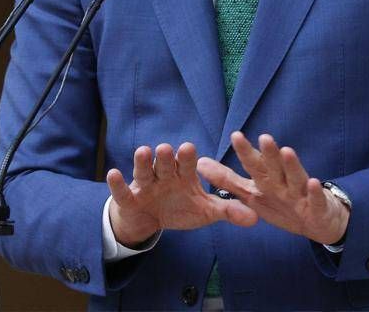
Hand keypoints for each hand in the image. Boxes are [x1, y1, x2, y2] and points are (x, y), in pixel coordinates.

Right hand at [106, 142, 258, 246]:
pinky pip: (122, 190)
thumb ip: (228, 211)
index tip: (190, 148)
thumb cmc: (179, 209)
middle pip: (166, 163)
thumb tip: (256, 218)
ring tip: (144, 152)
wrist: (150, 220)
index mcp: (184, 175)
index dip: (188, 157)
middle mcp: (164, 175)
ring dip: (143, 162)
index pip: (188, 163)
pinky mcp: (129, 198)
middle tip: (168, 149)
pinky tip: (112, 174)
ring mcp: (145, 185)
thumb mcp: (205, 212)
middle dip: (167, 157)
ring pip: (144, 171)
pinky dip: (118, 183)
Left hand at [196, 132, 350, 245]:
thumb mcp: (252, 194)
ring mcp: (301, 193)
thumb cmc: (282, 203)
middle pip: (275, 166)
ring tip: (286, 151)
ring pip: (295, 177)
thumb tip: (199, 163)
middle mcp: (284, 182)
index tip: (235, 135)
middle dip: (269, 153)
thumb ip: (227, 180)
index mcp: (267, 179)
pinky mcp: (318, 207)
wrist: (317, 222)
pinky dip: (314, 192)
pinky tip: (312, 182)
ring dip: (291, 165)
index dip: (246, 151)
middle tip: (263, 137)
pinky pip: (316, 199)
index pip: (254, 164)